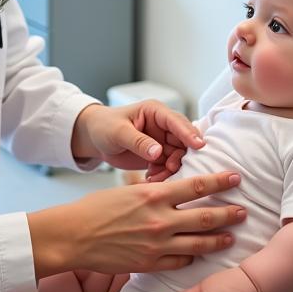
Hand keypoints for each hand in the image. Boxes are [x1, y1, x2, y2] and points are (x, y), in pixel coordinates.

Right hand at [28, 171, 245, 277]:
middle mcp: (160, 219)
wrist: (74, 236)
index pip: (196, 185)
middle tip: (244, 210)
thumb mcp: (128, 190)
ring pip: (199, 244)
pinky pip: (181, 263)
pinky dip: (192, 258)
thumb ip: (154, 192)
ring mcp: (157, 244)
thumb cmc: (96, 208)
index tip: (236, 177)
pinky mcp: (150, 264)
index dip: (220, 181)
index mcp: (154, 194)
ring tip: (231, 237)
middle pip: (205, 216)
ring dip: (219, 240)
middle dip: (228, 213)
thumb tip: (173, 189)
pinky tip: (199, 255)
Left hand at [71, 101, 203, 179]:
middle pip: (183, 141)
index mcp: (156, 112)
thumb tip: (158, 152)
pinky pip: (168, 167)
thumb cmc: (104, 126)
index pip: (177, 121)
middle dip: (181, 156)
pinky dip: (163, 175)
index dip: (189, 133)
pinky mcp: (158, 156)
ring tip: (155, 177)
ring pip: (178, 157)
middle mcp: (163, 126)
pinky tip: (150, 179)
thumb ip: (138, 141)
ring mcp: (162, 142)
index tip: (199, 146)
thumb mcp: (118, 132)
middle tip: (170, 168)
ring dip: (171, 169)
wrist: (94, 139)